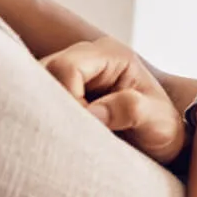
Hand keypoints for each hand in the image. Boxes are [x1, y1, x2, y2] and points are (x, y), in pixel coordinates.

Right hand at [41, 37, 185, 163]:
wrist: (158, 141)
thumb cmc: (161, 128)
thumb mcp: (158, 121)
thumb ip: (131, 109)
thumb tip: (93, 112)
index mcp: (111, 55)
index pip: (68, 67)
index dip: (68, 97)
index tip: (85, 126)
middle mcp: (85, 57)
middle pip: (44, 72)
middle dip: (51, 105)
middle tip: (70, 132)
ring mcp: (68, 72)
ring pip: (34, 85)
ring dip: (45, 111)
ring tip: (66, 134)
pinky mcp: (59, 89)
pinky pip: (36, 98)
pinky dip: (42, 116)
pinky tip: (57, 133)